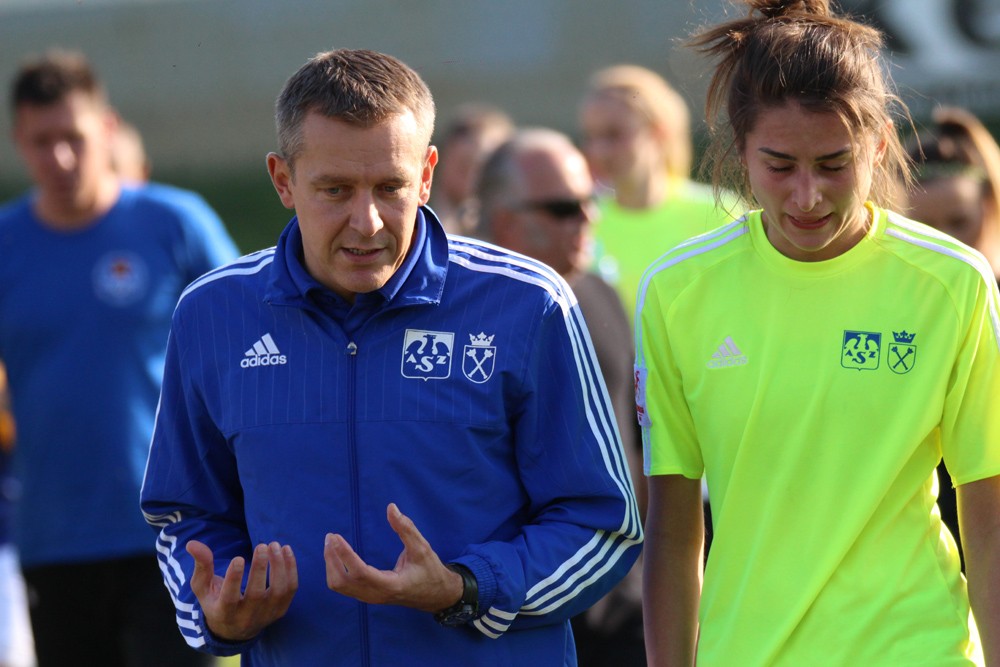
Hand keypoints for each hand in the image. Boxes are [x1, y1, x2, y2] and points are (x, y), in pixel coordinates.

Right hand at [187, 539, 297, 641]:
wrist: (235, 630)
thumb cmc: (215, 601)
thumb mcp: (203, 587)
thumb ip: (201, 566)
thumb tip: (193, 543)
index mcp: (223, 613)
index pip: (229, 598)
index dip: (234, 579)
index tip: (238, 558)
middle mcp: (246, 617)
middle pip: (256, 594)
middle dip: (260, 568)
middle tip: (262, 545)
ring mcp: (266, 615)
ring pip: (278, 591)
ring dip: (279, 566)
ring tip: (275, 545)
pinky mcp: (280, 610)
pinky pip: (290, 589)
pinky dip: (291, 569)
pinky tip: (286, 550)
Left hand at [324, 503, 463, 611]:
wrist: (436, 596)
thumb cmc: (430, 571)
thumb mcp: (422, 548)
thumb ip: (406, 529)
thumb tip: (391, 507)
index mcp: (390, 585)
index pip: (359, 572)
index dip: (345, 555)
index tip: (335, 537)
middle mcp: (376, 595)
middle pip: (342, 582)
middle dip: (332, 559)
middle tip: (330, 536)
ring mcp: (371, 598)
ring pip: (340, 586)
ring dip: (331, 565)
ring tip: (331, 544)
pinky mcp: (368, 596)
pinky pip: (344, 586)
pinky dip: (336, 571)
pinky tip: (337, 556)